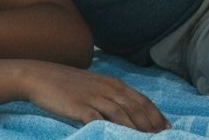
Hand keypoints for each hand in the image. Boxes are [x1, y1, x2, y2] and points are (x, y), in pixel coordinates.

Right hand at [22, 63, 168, 132]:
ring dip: (137, 130)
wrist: (40, 76)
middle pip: (136, 109)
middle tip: (165, 139)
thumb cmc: (67, 84)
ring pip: (123, 115)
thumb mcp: (94, 86)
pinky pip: (100, 121)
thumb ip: (111, 96)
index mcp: (113, 83)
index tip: (169, 129)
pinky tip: (118, 138)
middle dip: (152, 126)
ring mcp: (94, 97)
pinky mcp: (80, 108)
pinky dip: (112, 131)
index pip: (142, 100)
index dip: (157, 115)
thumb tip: (128, 111)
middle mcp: (107, 89)